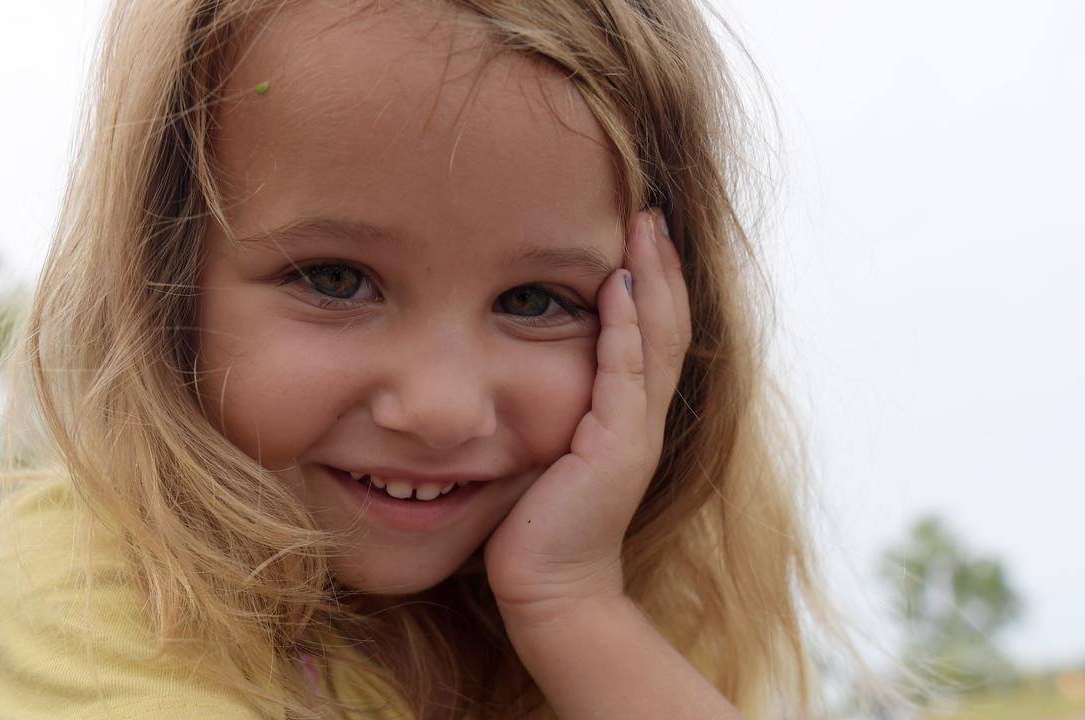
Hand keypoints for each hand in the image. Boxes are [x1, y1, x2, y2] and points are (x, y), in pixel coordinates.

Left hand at [485, 208, 689, 623]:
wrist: (550, 588)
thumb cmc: (536, 524)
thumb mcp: (544, 450)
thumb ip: (547, 406)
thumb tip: (510, 365)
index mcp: (627, 416)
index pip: (650, 334)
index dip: (651, 282)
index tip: (637, 230)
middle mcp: (641, 418)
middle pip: (666, 325)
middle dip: (659, 265)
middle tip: (649, 210)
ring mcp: (635, 431)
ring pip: (657, 339)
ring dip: (651, 279)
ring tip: (644, 226)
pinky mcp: (617, 446)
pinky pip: (627, 372)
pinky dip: (626, 325)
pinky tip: (617, 284)